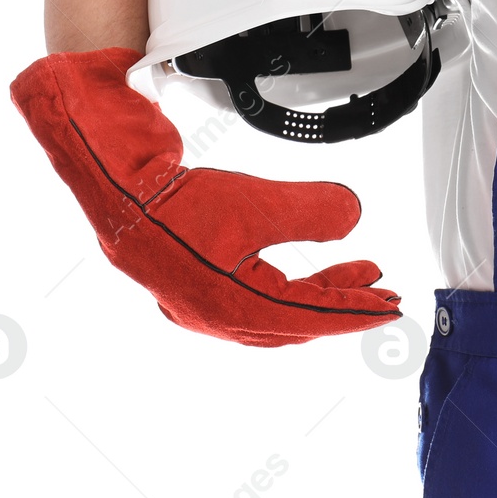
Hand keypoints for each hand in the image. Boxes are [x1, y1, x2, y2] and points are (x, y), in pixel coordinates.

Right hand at [11, 48, 401, 345]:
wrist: (106, 175)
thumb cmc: (167, 196)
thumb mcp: (255, 202)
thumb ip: (312, 212)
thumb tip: (352, 216)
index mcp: (228, 308)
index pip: (310, 318)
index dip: (356, 310)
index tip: (390, 305)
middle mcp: (209, 314)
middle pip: (293, 321)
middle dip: (340, 302)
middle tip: (378, 289)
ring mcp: (194, 299)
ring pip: (272, 311)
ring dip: (314, 291)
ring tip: (352, 269)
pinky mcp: (186, 277)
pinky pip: (248, 294)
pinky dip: (282, 284)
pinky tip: (294, 268)